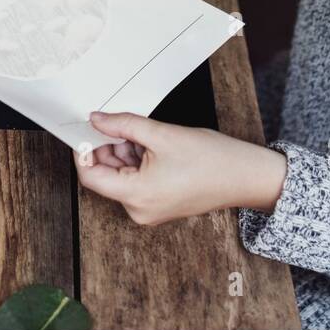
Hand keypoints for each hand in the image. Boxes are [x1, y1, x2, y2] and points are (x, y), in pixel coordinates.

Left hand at [75, 110, 287, 225]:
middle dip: (110, 148)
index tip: (86, 130)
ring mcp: (149, 210)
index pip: (91, 177)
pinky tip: (154, 146)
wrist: (245, 176)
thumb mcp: (161, 134)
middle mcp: (139, 210)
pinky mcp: (158, 206)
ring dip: (126, 153)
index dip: (84, 151)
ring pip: (122, 177)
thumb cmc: (211, 159)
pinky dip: (138, 163)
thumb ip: (123, 125)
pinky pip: (136, 183)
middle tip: (122, 124)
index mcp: (136, 195)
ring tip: (147, 135)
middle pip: (107, 176)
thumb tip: (96, 119)